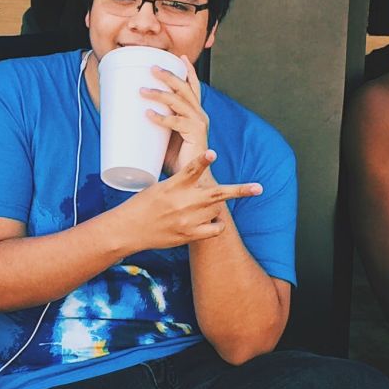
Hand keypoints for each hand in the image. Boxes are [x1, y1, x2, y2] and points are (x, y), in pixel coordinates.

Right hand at [118, 150, 261, 251]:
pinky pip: (214, 229)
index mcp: (172, 186)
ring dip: (215, 206)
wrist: (129, 230)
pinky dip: (217, 225)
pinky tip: (212, 222)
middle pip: (216, 194)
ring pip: (217, 210)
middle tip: (259, 188)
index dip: (203, 162)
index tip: (212, 153)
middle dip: (240, 190)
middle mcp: (182, 203)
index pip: (190, 171)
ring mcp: (187, 221)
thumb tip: (201, 175)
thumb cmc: (143, 204)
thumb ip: (182, 182)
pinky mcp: (188, 235)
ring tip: (200, 206)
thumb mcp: (159, 187)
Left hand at [142, 63, 210, 171]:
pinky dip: (161, 117)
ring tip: (142, 91)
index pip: (193, 88)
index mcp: (195, 113)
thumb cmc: (177, 160)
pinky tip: (148, 114)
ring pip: (179, 101)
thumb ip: (155, 126)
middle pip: (185, 88)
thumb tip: (129, 118)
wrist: (192, 181)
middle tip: (152, 68)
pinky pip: (176, 122)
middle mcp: (199, 115)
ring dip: (160, 94)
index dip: (187, 71)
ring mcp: (199, 124)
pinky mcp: (195, 135)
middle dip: (169, 75)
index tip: (179, 57)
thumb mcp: (165, 137)